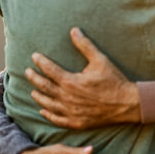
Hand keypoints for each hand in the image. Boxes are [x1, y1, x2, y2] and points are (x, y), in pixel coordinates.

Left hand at [25, 27, 140, 128]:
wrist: (127, 103)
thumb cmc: (114, 80)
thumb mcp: (101, 60)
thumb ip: (85, 46)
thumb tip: (74, 30)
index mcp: (71, 82)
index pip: (49, 70)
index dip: (40, 62)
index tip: (35, 56)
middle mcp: (67, 98)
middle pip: (44, 87)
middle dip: (34, 78)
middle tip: (27, 72)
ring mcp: (71, 112)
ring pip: (48, 104)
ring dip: (38, 96)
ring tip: (33, 91)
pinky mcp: (77, 122)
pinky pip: (57, 119)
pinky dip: (48, 114)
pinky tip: (43, 110)